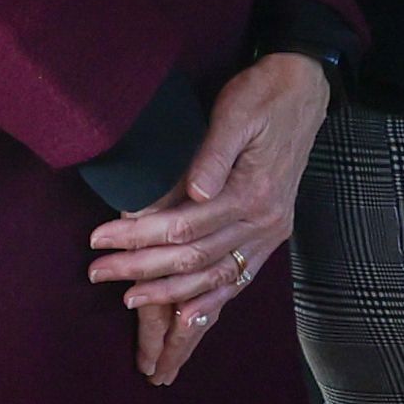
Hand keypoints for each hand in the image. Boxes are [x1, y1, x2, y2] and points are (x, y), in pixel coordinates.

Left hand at [92, 51, 332, 383]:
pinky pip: (241, 277)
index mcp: (253, 191)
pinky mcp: (272, 233)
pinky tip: (187, 314)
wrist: (304, 89)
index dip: (138, 237)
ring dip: (171, 292)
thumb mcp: (235, 113)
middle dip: (143, 269)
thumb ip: (214, 154)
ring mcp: (271, 231)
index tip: (100, 238)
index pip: (184, 226)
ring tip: (129, 298)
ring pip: (216, 276)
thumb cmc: (262, 96)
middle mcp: (265, 220)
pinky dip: (212, 299)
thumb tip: (195, 192)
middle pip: (195, 258)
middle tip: (99, 271)